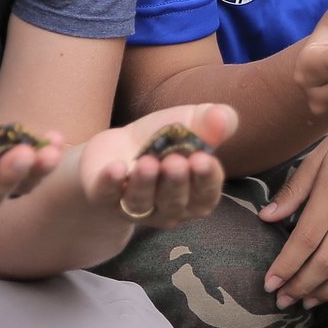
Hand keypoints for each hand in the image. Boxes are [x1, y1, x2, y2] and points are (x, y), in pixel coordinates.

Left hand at [78, 104, 234, 227]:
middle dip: (176, 183)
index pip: (206, 195)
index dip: (206, 179)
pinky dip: (111, 183)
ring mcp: (134, 207)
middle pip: (174, 203)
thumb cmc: (165, 142)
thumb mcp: (192, 124)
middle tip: (175, 161)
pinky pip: (107, 195)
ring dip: (146, 183)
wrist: (119, 148)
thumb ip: (213, 121)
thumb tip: (223, 118)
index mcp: (195, 195)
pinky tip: (115, 168)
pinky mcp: (104, 198)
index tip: (203, 159)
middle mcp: (168, 209)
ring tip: (148, 163)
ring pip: (142, 202)